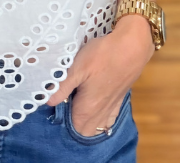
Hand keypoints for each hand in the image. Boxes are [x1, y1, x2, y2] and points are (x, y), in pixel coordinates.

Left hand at [46, 14, 154, 136]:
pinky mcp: (119, 100)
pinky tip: (94, 110)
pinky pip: (108, 119)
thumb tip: (47, 102)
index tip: (53, 108)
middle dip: (72, 125)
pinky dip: (100, 120)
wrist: (132, 47)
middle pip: (83, 132)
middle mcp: (100, 114)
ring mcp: (111, 108)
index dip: (60, 123)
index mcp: (87, 109)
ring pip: (96, 127)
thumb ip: (62, 87)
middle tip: (62, 106)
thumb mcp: (77, 67)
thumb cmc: (102, 55)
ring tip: (75, 108)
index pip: (71, 129)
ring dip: (85, 123)